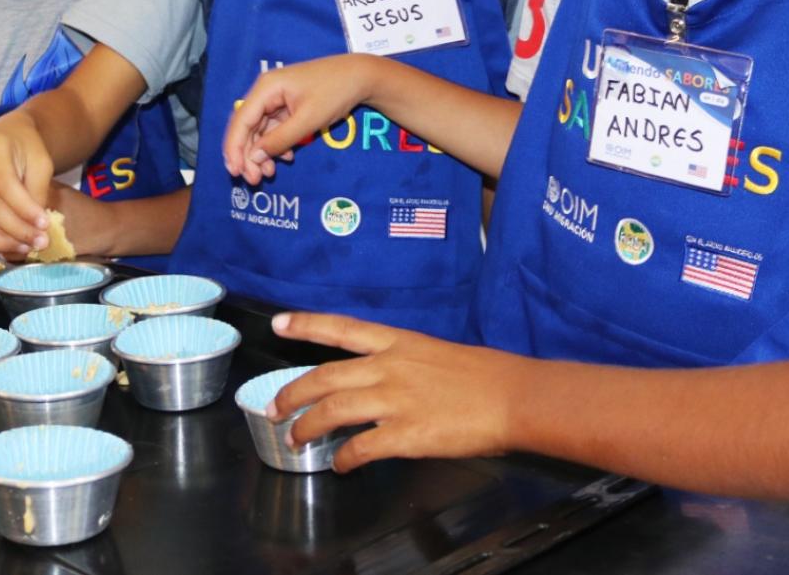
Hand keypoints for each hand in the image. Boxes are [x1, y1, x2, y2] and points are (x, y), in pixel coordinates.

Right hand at [0, 113, 54, 255]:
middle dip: (16, 230)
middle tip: (40, 242)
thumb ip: (38, 192)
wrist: (5, 141)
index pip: (5, 184)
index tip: (45, 225)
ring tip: (23, 248)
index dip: (25, 209)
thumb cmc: (26, 151)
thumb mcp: (41, 163)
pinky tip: (3, 248)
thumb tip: (36, 228)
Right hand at [222, 55, 379, 183]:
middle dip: (248, 155)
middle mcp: (267, 91)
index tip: (234, 172)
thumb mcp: (307, 120)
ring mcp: (277, 98)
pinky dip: (277, 145)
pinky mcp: (288, 105)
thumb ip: (279, 140)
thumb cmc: (334, 92)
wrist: (361, 77)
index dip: (234, 148)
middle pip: (247, 127)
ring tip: (268, 173)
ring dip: (262, 153)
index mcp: (266, 88)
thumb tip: (253, 158)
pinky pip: (274, 128)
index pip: (241, 120)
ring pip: (260, 130)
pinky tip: (287, 158)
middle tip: (253, 179)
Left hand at [268, 312, 526, 471]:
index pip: (341, 328)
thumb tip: (385, 380)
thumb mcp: (437, 354)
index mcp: (399, 341)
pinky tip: (340, 465)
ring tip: (296, 440)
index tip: (278, 324)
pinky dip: (344, 458)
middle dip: (292, 394)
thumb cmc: (485, 375)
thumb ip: (406, 364)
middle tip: (274, 408)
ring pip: (332, 412)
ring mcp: (395, 400)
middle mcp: (389, 366)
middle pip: (324, 377)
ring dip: (308, 428)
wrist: (514, 396)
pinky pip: (360, 448)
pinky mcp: (405, 435)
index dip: (305, 325)